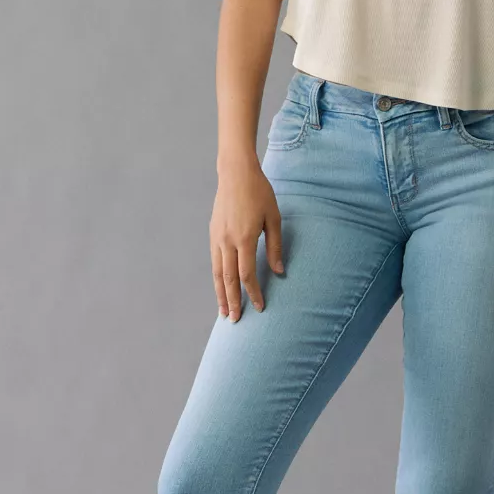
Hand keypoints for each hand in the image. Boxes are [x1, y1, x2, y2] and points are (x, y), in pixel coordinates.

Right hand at [210, 156, 285, 318]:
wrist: (235, 172)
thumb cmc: (260, 193)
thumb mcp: (274, 218)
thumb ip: (276, 247)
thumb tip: (280, 272)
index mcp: (245, 238)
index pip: (247, 274)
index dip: (253, 293)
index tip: (260, 307)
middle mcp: (227, 241)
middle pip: (228, 279)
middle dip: (233, 301)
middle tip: (235, 320)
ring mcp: (217, 237)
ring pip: (217, 273)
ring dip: (220, 294)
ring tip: (224, 311)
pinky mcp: (213, 233)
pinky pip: (214, 261)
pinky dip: (217, 278)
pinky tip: (220, 287)